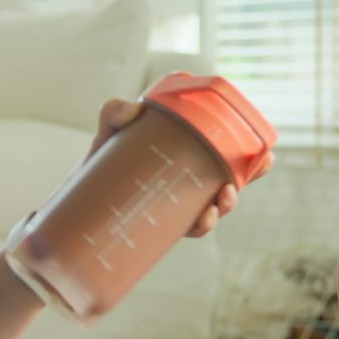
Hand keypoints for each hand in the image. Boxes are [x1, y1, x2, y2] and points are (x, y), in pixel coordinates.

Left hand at [86, 98, 272, 238]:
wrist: (71, 209)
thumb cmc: (95, 168)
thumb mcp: (106, 136)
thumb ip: (113, 114)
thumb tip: (131, 109)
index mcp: (183, 159)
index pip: (223, 156)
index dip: (250, 159)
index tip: (267, 154)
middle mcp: (185, 184)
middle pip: (229, 180)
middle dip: (251, 177)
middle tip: (262, 167)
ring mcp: (175, 206)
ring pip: (215, 207)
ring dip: (227, 204)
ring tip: (224, 197)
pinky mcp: (162, 228)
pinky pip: (191, 229)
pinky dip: (202, 225)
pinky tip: (204, 218)